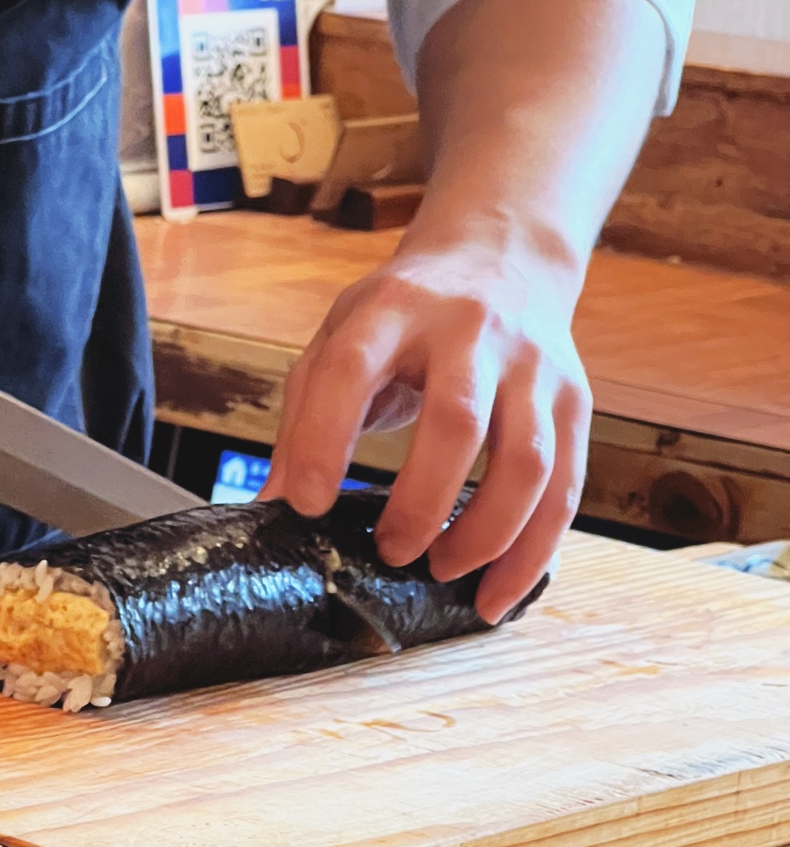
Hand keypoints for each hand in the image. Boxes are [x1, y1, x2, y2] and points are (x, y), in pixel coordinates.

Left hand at [260, 229, 591, 623]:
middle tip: (391, 552)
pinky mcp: (573, 399)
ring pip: (528, 461)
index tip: (305, 504)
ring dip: (488, 534)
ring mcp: (531, 365)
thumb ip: (305, 413)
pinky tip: (499, 589)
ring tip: (443, 572)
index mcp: (391, 310)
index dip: (323, 439)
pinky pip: (566, 486)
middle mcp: (469, 331)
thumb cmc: (405, 313)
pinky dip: (536, 550)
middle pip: (457, 422)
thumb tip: (272, 503)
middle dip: (421, 502)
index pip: (350, 370)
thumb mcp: (340, 337)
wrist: (500, 257)